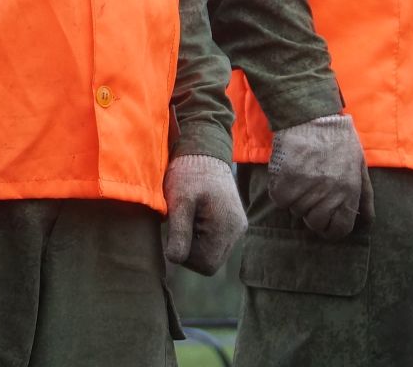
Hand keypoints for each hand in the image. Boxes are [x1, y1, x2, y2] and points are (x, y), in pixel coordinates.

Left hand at [162, 155, 244, 274]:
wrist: (205, 148)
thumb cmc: (189, 172)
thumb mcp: (179, 201)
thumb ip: (179, 232)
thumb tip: (175, 260)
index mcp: (227, 228)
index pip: (206, 265)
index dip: (186, 256)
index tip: (174, 234)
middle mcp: (237, 231)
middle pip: (211, 261)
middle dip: (191, 249)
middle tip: (179, 224)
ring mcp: (237, 226)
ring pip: (213, 252)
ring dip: (196, 242)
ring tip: (187, 217)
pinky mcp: (233, 221)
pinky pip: (216, 240)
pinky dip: (202, 235)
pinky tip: (194, 216)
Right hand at [267, 113, 372, 240]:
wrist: (310, 115)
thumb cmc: (338, 138)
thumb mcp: (359, 165)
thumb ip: (365, 196)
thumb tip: (367, 223)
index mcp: (348, 191)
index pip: (339, 229)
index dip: (332, 228)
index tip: (326, 220)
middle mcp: (327, 194)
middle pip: (315, 223)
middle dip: (313, 213)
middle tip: (312, 195)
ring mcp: (304, 189)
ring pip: (296, 211)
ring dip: (298, 200)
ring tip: (302, 177)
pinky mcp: (283, 182)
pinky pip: (280, 201)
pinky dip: (282, 192)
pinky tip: (289, 174)